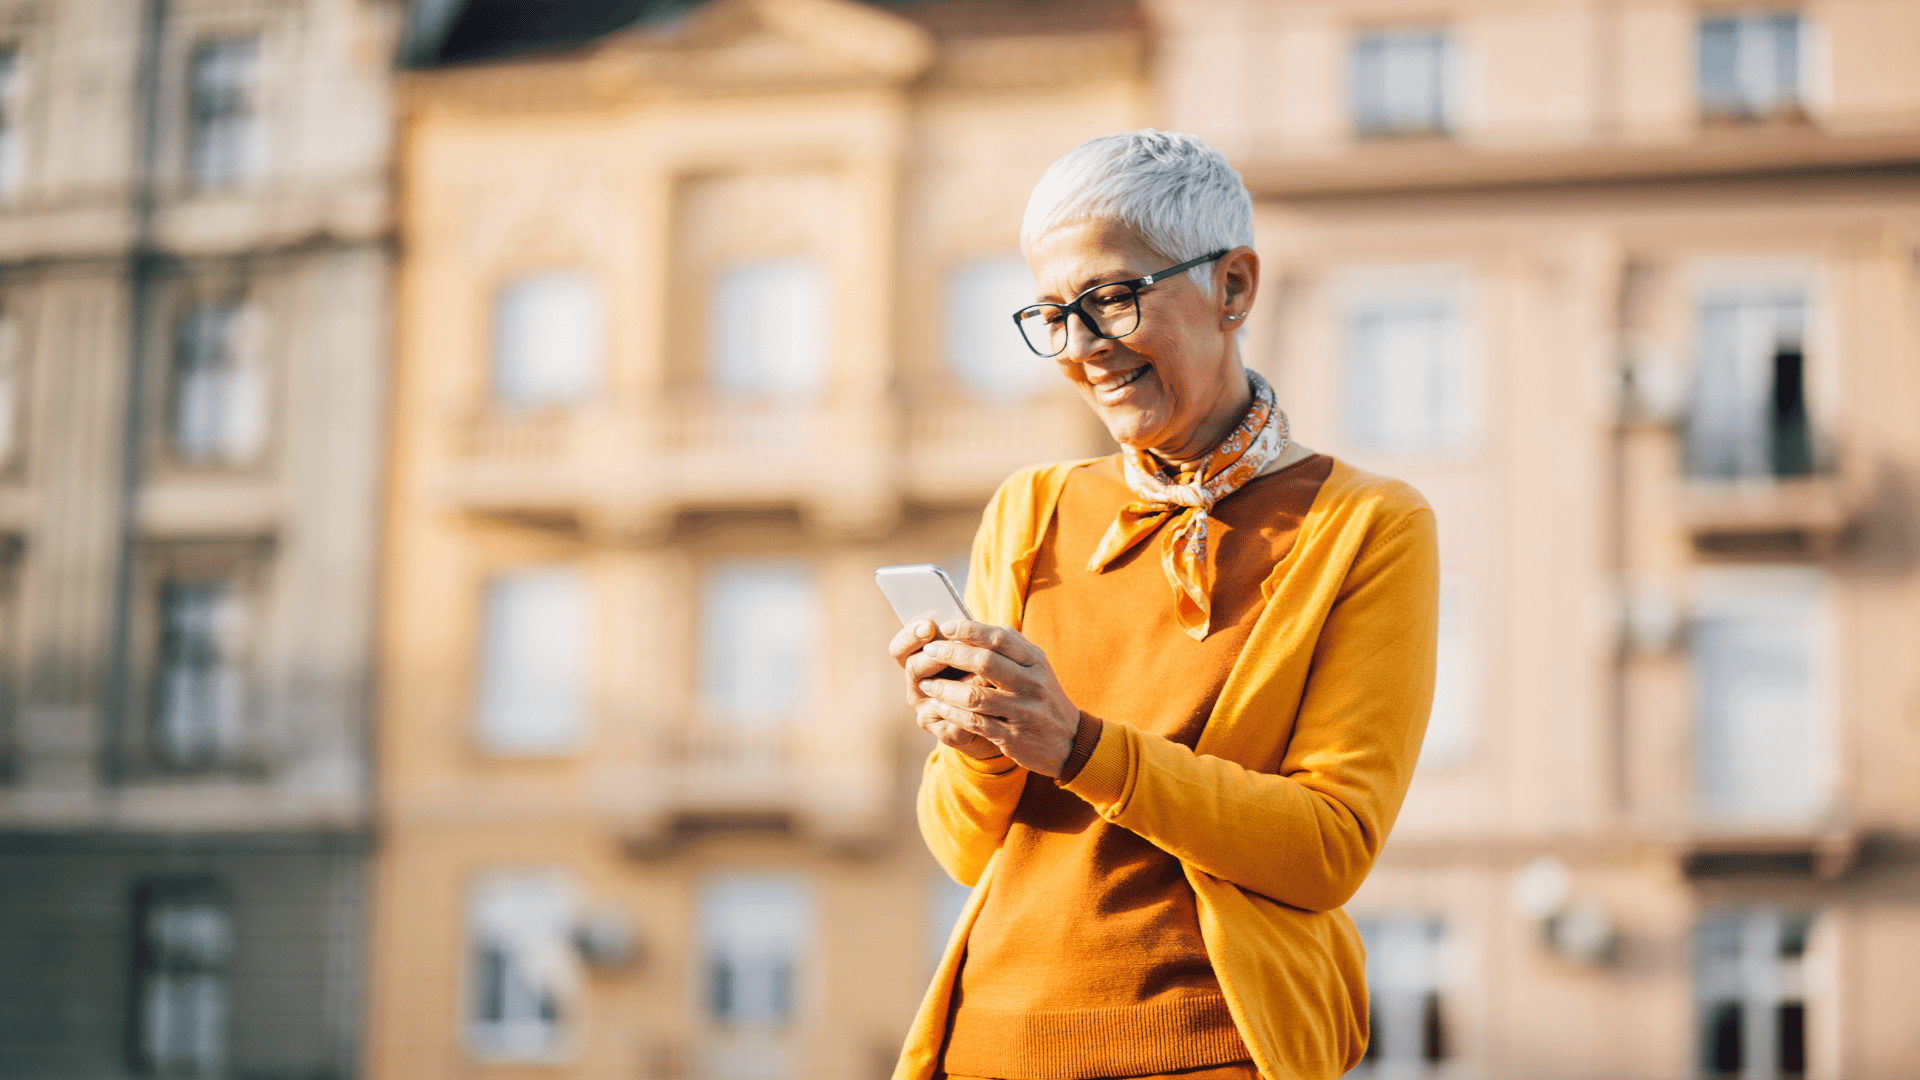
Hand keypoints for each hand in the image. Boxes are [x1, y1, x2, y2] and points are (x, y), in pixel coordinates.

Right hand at [889, 619, 1000, 758]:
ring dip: (964, 679)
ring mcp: (928, 712)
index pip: (899, 649)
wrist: (999, 712)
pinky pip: (957, 721)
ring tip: (988, 672)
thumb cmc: (983, 670)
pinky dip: (977, 708)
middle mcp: (917, 687)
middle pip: (914, 667)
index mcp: (916, 662)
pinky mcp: (946, 733)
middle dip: (941, 655)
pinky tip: (994, 697)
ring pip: (936, 694)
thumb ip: (962, 635)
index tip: (928, 626)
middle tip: (964, 646)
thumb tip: (960, 618)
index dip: (910, 636)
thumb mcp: (972, 648)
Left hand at [911, 620, 1080, 777]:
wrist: (1070, 740)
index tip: (946, 627)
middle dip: (951, 654)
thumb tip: (970, 624)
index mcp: (1035, 661)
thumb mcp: (1035, 666)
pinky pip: (975, 723)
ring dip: (944, 688)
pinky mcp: (1013, 737)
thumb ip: (1009, 646)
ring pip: (975, 696)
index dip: (969, 630)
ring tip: (925, 683)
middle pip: (985, 663)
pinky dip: (952, 713)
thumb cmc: (1042, 695)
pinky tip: (937, 706)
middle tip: (928, 651)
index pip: (999, 638)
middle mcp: (1031, 684)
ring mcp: (1023, 712)